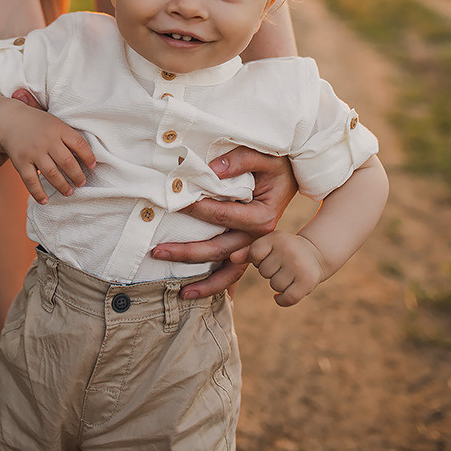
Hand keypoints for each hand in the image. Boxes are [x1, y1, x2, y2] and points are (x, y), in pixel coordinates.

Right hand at [0, 105, 95, 203]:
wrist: (11, 121)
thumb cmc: (39, 125)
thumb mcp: (56, 124)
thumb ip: (68, 138)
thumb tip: (86, 159)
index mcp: (58, 129)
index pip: (79, 143)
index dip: (88, 156)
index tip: (93, 166)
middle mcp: (47, 140)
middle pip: (67, 162)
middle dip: (77, 176)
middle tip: (82, 183)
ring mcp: (33, 152)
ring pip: (51, 173)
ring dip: (62, 185)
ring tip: (69, 192)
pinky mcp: (21, 162)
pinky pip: (31, 181)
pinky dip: (38, 193)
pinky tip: (45, 200)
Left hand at [151, 147, 297, 298]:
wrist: (294, 177)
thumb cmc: (277, 165)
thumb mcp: (264, 156)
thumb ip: (239, 160)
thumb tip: (211, 171)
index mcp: (262, 217)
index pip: (223, 216)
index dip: (197, 210)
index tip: (174, 202)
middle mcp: (258, 238)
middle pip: (218, 250)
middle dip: (186, 253)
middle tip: (157, 252)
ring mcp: (254, 247)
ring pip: (228, 271)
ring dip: (204, 283)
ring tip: (180, 293)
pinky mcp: (249, 249)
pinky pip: (233, 272)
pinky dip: (219, 285)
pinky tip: (199, 294)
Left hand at [237, 231, 325, 306]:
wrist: (315, 253)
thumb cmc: (283, 249)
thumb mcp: (268, 244)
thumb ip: (248, 251)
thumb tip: (231, 258)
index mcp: (276, 238)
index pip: (254, 254)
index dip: (259, 259)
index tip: (270, 255)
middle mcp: (288, 250)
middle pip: (264, 272)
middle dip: (270, 271)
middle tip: (282, 265)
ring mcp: (299, 266)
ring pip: (274, 285)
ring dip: (278, 284)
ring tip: (288, 274)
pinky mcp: (307, 282)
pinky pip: (286, 298)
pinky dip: (283, 300)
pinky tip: (286, 292)